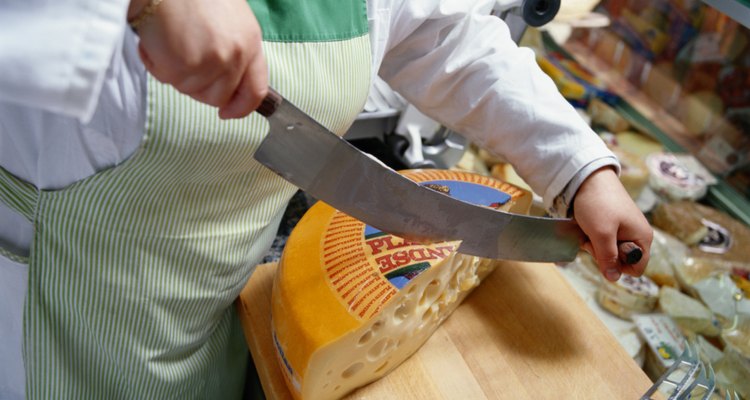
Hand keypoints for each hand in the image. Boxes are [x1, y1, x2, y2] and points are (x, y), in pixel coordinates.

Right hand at [129, 0, 266, 118]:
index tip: (228, 113)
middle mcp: (234, 56)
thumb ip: (235, 50)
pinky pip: (166, 79)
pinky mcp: (184, 66)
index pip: (256, 91)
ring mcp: (210, 63)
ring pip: (190, 90)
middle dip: (199, 87)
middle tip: (183, 58)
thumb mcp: (230, 18)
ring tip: (170, 40)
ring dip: (175, 72)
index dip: (241, 108)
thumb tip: (229, 82)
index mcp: (250, 43)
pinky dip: (156, 63)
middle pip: (218, 97)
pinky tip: (157, 39)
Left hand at [572, 167, 652, 281]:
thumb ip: (608, 257)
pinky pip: (602, 240)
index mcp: (642, 238)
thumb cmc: (598, 204)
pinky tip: (585, 227)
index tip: (604, 253)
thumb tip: (613, 278)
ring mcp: (623, 228)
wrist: (587, 177)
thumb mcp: (602, 234)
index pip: (636, 268)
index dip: (618, 267)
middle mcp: (636, 234)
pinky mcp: (610, 223)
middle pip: (620, 261)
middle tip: (592, 239)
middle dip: (603, 254)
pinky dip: (591, 237)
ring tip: (587, 231)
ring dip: (594, 245)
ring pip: (608, 251)